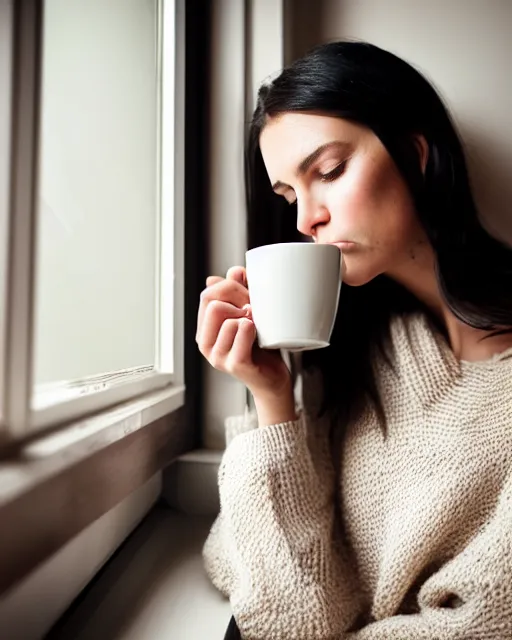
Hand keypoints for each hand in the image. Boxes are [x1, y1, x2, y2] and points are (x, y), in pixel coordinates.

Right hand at [196, 266, 292, 402]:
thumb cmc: (261, 346)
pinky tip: (258, 334)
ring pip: (227, 317)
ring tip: (258, 325)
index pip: (207, 294)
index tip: (249, 296)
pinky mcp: (235, 364)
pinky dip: (253, 327)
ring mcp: (218, 356)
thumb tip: (234, 271)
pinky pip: (241, 331)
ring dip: (249, 316)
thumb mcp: (248, 313)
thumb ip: (239, 291)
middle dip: (239, 299)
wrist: (273, 378)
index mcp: (204, 329)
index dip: (231, 288)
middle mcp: (205, 343)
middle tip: (255, 310)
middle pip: (213, 303)